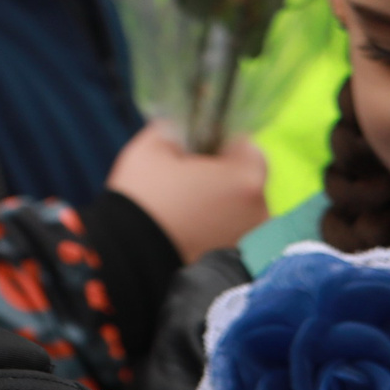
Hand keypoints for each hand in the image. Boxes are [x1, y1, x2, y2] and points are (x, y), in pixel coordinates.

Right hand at [107, 123, 270, 263]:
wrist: (128, 258)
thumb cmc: (143, 198)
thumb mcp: (153, 147)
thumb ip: (178, 129)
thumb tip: (184, 130)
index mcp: (245, 177)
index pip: (247, 146)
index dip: (219, 144)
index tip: (194, 152)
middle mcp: (261, 209)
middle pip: (245, 179)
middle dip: (221, 176)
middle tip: (184, 181)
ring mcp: (250, 239)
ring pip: (239, 207)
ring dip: (219, 204)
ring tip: (182, 209)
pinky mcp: (236, 260)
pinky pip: (230, 232)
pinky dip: (215, 228)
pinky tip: (186, 229)